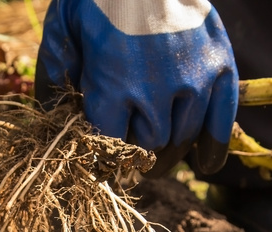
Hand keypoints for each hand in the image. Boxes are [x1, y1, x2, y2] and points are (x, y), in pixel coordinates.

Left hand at [35, 0, 238, 175]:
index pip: (109, 146)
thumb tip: (50, 113)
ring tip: (155, 159)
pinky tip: (205, 165)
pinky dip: (213, 146)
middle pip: (148, 146)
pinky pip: (222, 119)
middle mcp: (157, 90)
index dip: (103, 158)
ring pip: (181, 137)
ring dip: (167, 151)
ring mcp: (194, 79)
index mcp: (114, 86)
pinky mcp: (219, 64)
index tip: (99, 162)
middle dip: (135, 157)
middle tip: (128, 160)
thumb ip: (55, 73)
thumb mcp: (63, 27)